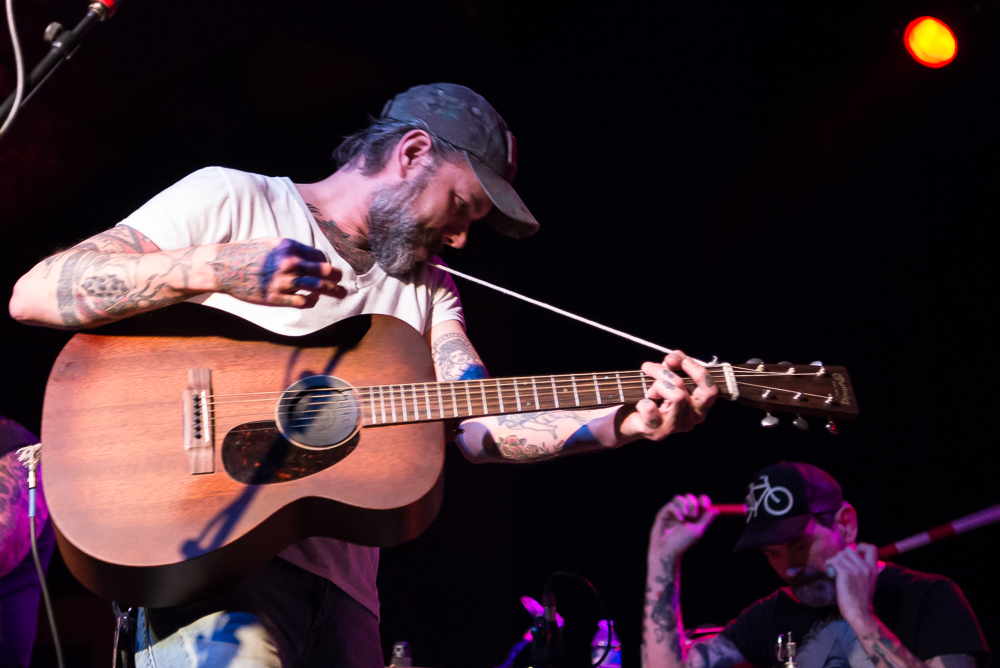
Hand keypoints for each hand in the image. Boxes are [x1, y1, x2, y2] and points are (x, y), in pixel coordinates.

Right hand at [210, 238, 345, 307]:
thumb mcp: (272, 243)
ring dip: (332, 290)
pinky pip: (302, 302)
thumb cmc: (248, 253)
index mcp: (288, 247)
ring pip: (317, 287)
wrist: (224, 267)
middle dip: (336, 276)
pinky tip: (312, 300)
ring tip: (341, 292)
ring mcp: (283, 282)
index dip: (325, 263)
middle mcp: (289, 263)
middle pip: (324, 271)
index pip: (318, 256)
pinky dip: (311, 301)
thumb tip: (313, 258)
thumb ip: (292, 249)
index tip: (327, 268)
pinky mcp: (275, 298)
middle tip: (342, 280)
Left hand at [620, 350, 718, 441]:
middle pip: (683, 386)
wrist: (632, 417)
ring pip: (674, 395)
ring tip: (648, 390)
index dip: (697, 371)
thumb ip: (674, 364)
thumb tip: (673, 360)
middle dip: (663, 371)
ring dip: (655, 385)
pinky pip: (651, 408)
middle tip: (650, 368)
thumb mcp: (667, 374)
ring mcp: (676, 428)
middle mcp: (692, 419)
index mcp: (699, 406)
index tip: (682, 361)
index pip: (710, 390)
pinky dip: (643, 402)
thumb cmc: (654, 394)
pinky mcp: (658, 433)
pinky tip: (642, 404)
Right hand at [649, 494, 717, 561]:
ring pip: (679, 498)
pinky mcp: (664, 513)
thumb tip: (716, 511)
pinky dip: (676, 511)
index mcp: (693, 516)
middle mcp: (683, 512)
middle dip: (693, 504)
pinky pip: (671, 505)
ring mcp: (673, 512)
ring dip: (684, 506)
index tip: (706, 505)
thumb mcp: (697, 531)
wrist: (667, 549)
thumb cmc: (682, 542)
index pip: (699, 501)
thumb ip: (706, 520)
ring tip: (684, 520)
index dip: (703, 500)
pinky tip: (678, 520)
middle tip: (693, 516)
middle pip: (690, 497)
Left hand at [826, 543, 878, 629]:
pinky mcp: (846, 573)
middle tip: (839, 566)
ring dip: (834, 561)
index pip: (872, 548)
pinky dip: (829, 565)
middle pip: (849, 550)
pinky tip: (830, 572)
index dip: (861, 546)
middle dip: (841, 556)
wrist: (860, 613)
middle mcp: (866, 567)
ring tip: (834, 571)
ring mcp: (856, 570)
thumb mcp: (869, 583)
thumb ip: (863, 571)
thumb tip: (851, 562)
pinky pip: (833, 561)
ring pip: (840, 555)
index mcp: (873, 570)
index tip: (854, 552)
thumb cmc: (861, 601)